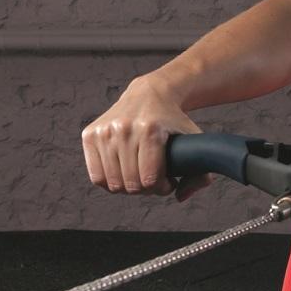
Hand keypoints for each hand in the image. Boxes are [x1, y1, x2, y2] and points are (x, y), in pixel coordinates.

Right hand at [81, 79, 214, 201]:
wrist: (149, 94)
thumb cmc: (172, 121)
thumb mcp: (195, 140)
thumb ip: (201, 173)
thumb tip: (180, 197)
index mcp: (150, 130)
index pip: (150, 179)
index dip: (161, 188)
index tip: (168, 181)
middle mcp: (124, 128)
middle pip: (131, 184)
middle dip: (145, 189)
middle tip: (153, 179)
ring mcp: (104, 130)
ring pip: (112, 183)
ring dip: (128, 187)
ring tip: (139, 175)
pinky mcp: (90, 134)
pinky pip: (96, 176)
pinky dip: (110, 182)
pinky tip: (123, 173)